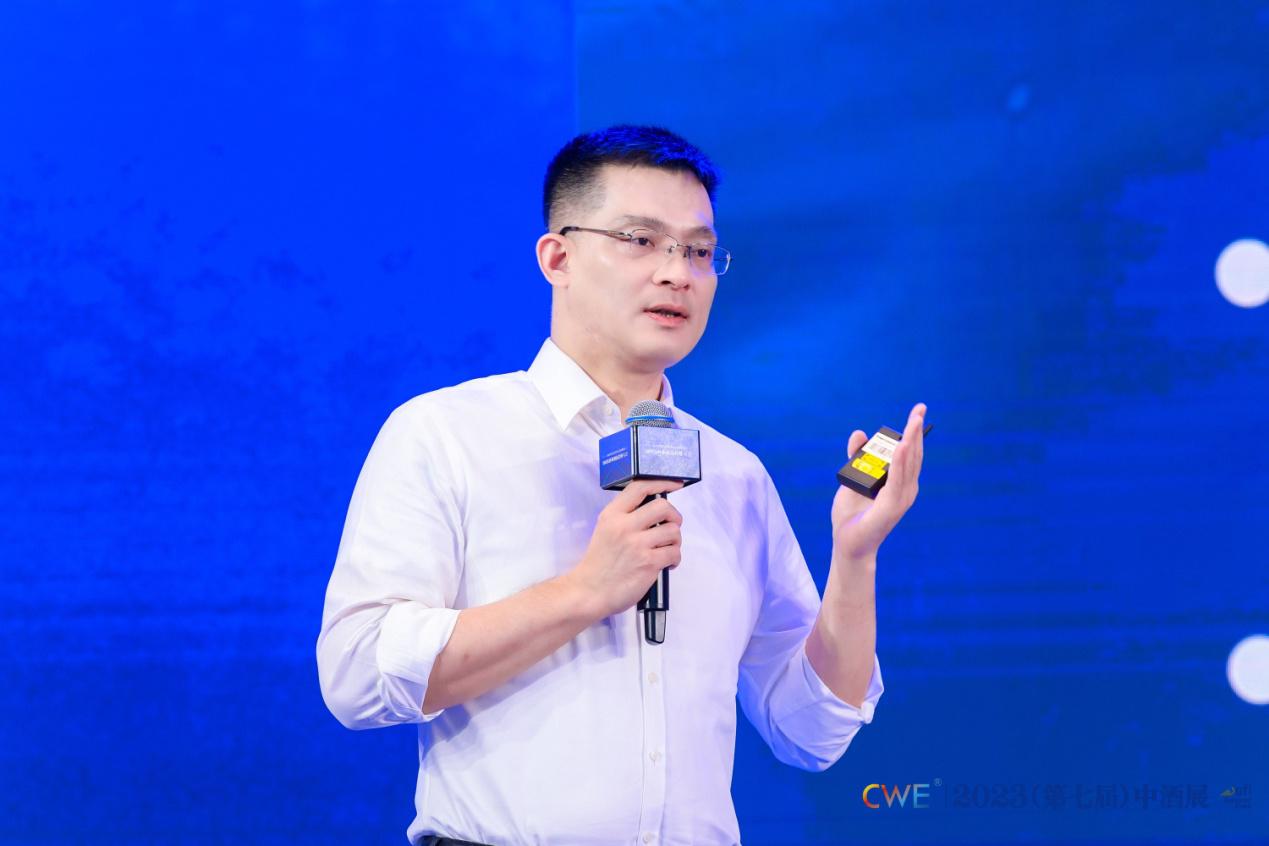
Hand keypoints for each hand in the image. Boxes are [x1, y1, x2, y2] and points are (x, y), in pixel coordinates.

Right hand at [569, 479, 684, 618]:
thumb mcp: (605, 530)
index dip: (662, 483)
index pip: (640, 487)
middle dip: (674, 517)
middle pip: (663, 507)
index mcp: (612, 515)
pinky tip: (666, 563)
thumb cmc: (598, 564)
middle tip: (671, 525)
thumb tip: (655, 509)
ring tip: (666, 549)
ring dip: (675, 541)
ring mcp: (637, 544)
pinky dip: (674, 558)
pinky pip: (674, 553)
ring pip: (673, 531)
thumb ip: (625, 518)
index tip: (675, 484)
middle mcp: (624, 526)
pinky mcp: (648, 563)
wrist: (588, 592)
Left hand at [831, 403, 925, 562]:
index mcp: (899, 483)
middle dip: (916, 431)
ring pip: (908, 465)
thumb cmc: (851, 515)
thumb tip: (859, 432)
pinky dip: (901, 462)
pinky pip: (897, 480)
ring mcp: (900, 498)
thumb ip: (857, 456)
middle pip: (914, 455)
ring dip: (911, 441)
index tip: (917, 410)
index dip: (914, 432)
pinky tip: (902, 446)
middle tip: (919, 408)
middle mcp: (905, 489)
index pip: (910, 453)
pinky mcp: (890, 507)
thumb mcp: (852, 478)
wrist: (847, 543)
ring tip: (914, 421)